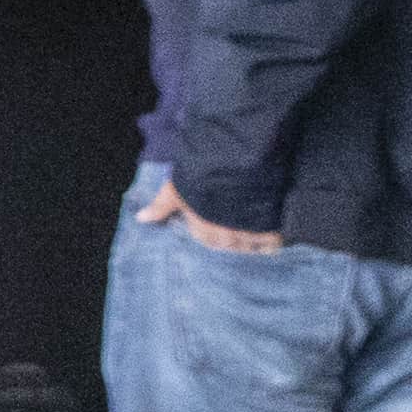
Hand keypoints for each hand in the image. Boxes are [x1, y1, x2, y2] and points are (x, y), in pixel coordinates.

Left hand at [143, 177, 282, 256]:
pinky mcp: (271, 231)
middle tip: (231, 227)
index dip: (206, 232)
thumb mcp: (177, 188)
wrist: (237, 163)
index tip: (211, 225)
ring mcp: (249, 235)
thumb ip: (161, 206)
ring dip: (247, 243)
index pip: (204, 241)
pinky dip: (270, 246)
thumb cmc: (202, 174)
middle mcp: (226, 237)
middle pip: (227, 246)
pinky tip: (270, 242)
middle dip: (227, 239)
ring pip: (247, 248)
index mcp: (203, 229)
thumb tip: (140, 219)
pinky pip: (271, 247)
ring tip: (250, 231)